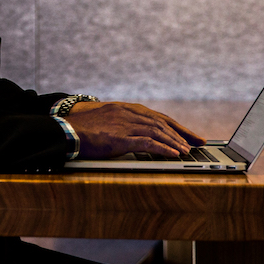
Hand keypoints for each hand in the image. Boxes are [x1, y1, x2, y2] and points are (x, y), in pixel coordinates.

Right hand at [65, 101, 205, 158]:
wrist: (66, 129)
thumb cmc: (84, 129)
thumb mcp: (107, 121)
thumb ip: (123, 124)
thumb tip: (137, 135)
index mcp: (126, 109)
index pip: (157, 117)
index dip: (176, 126)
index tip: (189, 134)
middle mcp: (128, 114)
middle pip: (161, 122)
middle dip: (181, 133)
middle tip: (197, 142)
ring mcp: (125, 125)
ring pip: (157, 131)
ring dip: (174, 142)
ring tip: (187, 150)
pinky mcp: (119, 138)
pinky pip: (146, 142)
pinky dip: (163, 147)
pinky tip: (173, 154)